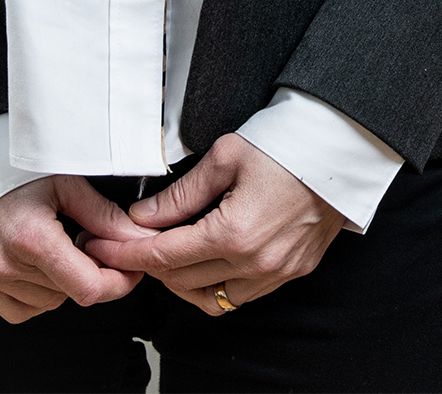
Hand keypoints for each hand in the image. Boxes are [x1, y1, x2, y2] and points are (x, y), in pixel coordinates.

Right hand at [0, 175, 152, 324]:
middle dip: (89, 273)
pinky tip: (37, 264)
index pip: (88, 288)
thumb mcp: (65, 181)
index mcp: (31, 237)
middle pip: (69, 294)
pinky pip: (17, 309)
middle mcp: (5, 263)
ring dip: (61, 283)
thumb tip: (136, 239)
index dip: (118, 283)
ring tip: (58, 245)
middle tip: (88, 241)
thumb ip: (103, 216)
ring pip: (46, 304)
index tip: (129, 269)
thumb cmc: (12, 167)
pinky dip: (36, 294)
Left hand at [82, 133, 347, 314]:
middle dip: (149, 266)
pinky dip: (215, 285)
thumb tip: (141, 218)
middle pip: (182, 281)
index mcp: (235, 232)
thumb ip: (180, 194)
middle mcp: (256, 262)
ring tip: (166, 254)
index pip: (166, 256)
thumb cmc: (285, 142)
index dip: (128, 255)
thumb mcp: (225, 157)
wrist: (340, 148)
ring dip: (182, 282)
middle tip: (127, 246)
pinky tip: (206, 261)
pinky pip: (241, 295)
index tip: (102, 249)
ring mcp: (277, 272)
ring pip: (210, 298)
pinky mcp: (292, 272)